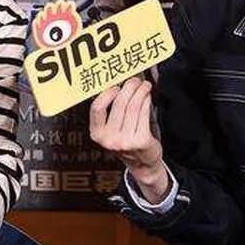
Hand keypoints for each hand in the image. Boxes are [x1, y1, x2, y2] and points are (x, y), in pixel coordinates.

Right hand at [89, 79, 167, 201]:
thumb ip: (111, 110)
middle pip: (119, 104)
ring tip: (144, 86)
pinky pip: (143, 114)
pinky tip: (148, 96)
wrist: (143, 164)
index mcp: (97, 134)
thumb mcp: (112, 129)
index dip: (107, 93)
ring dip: (140, 92)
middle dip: (129, 87)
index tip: (116, 86)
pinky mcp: (140, 141)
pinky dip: (146, 101)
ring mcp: (124, 141)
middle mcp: (109, 139)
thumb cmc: (127, 141)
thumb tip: (119, 83)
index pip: (97, 108)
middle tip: (135, 81)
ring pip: (133, 107)